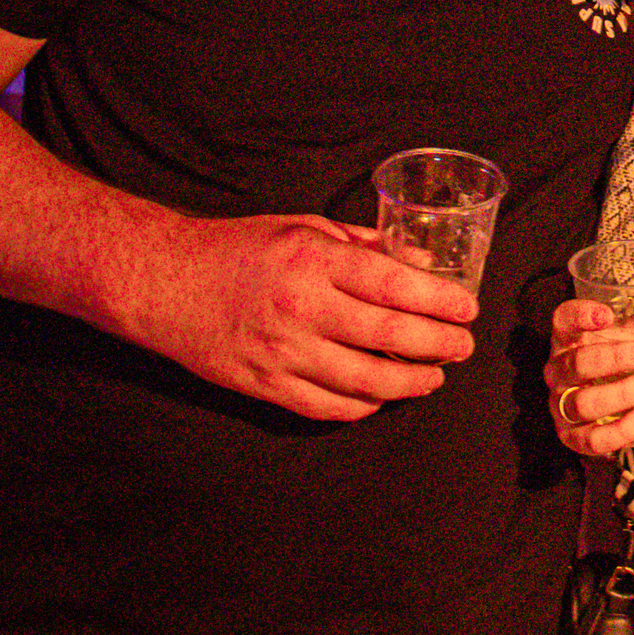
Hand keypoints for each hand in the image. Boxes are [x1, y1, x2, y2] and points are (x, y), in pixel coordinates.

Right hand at [146, 215, 476, 423]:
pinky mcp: (267, 386)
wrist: (167, 283)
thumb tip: (416, 259)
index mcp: (314, 261)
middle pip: (391, 336)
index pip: (395, 284)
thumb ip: (360, 244)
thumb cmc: (238, 249)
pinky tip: (382, 396)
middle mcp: (303, 308)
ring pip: (366, 381)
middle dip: (439, 345)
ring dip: (411, 382)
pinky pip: (329, 406)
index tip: (466, 309)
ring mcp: (284, 353)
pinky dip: (364, 404)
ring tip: (433, 376)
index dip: (439, 301)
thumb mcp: (302, 227)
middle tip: (462, 347)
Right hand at [547, 294, 633, 457]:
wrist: (597, 398)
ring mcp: (560, 405)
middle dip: (617, 358)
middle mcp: (557, 370)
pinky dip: (621, 430)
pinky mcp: (571, 436)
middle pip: (579, 363)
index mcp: (568, 338)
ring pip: (584, 403)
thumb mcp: (632, 336)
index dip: (581, 315)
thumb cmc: (614, 358)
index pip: (563, 320)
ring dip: (622, 394)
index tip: (608, 315)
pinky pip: (592, 439)